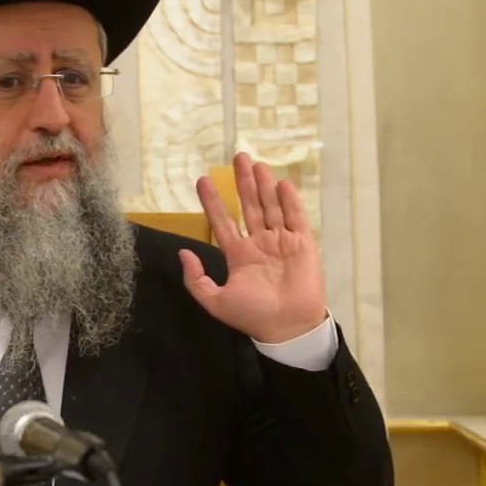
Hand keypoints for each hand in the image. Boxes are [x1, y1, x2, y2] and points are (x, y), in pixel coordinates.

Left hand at [179, 153, 326, 343]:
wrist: (287, 327)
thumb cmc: (252, 315)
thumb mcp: (215, 301)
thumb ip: (196, 279)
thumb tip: (182, 252)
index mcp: (238, 254)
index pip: (223, 221)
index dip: (214, 201)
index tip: (202, 180)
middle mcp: (259, 243)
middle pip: (249, 206)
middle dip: (243, 183)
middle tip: (238, 158)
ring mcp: (281, 241)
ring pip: (271, 207)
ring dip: (264, 186)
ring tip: (256, 165)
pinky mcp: (302, 243)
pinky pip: (295, 218)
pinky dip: (289, 201)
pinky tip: (281, 184)